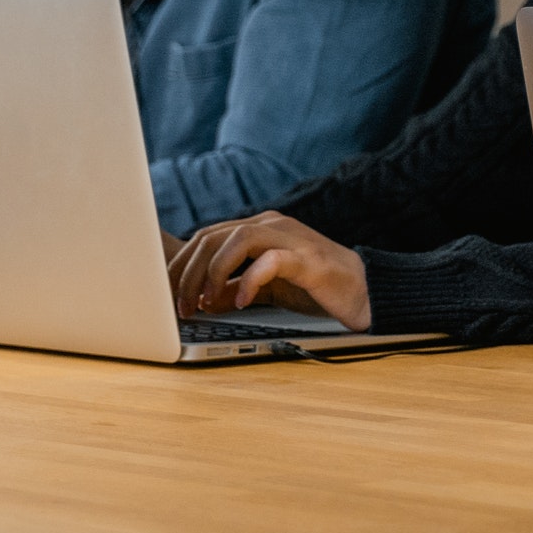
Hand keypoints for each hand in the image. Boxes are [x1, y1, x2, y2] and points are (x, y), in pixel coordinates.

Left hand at [166, 213, 371, 331]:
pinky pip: (270, 260)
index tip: (166, 296)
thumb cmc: (316, 288)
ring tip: (205, 303)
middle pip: (213, 237)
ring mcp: (291, 239)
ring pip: (236, 240)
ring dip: (212, 274)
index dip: (180, 266)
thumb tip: (199, 298)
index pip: (205, 237)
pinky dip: (249, 281)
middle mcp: (272, 225)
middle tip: (182, 307)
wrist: (366, 291)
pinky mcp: (308, 259)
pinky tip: (243, 302)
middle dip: (188, 274)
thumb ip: (234, 287)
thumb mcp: (265, 288)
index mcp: (259, 228)